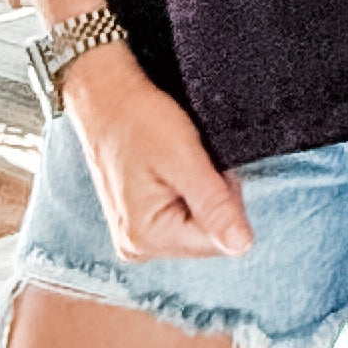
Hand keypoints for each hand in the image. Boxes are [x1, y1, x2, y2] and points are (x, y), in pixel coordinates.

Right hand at [61, 45, 252, 263]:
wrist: (105, 99)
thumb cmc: (140, 121)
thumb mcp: (184, 158)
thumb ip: (214, 205)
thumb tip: (242, 246)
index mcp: (146, 237)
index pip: (219, 240)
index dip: (226, 201)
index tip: (207, 167)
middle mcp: (136, 248)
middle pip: (206, 238)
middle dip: (212, 200)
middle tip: (194, 162)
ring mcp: (134, 238)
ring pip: (196, 228)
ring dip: (200, 197)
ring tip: (178, 165)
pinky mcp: (137, 224)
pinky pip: (179, 219)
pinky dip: (186, 195)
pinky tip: (170, 173)